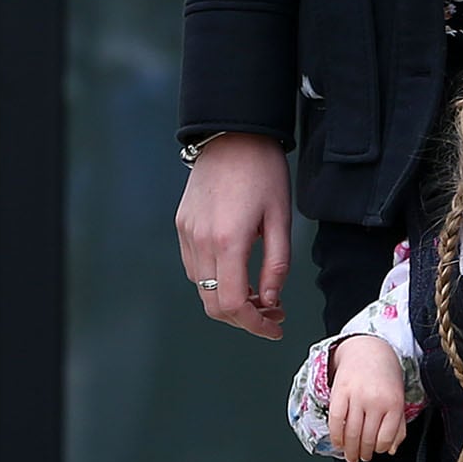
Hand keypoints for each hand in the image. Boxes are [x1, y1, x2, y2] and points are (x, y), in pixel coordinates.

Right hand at [175, 134, 292, 339]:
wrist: (232, 133)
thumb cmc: (262, 171)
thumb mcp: (280, 219)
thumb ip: (276, 265)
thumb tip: (271, 300)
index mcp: (228, 240)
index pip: (233, 304)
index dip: (255, 325)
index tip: (275, 327)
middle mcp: (200, 241)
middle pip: (213, 304)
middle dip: (244, 318)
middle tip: (273, 313)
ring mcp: (187, 234)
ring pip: (201, 289)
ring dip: (229, 301)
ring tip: (260, 294)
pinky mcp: (182, 226)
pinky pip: (194, 268)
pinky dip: (215, 281)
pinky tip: (238, 273)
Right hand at [327, 334, 410, 461]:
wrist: (369, 349)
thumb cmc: (386, 377)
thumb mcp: (398, 400)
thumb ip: (397, 426)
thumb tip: (390, 449)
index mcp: (393, 403)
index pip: (385, 438)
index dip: (380, 449)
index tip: (377, 451)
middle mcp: (375, 400)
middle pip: (366, 438)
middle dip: (363, 453)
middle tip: (361, 458)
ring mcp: (356, 396)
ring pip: (350, 433)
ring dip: (349, 449)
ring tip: (350, 455)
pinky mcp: (340, 392)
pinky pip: (335, 421)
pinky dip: (336, 436)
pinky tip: (338, 442)